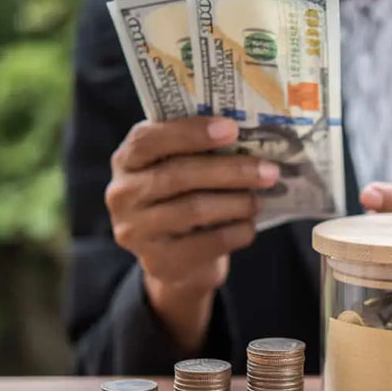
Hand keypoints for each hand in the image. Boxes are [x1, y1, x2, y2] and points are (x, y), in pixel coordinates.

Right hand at [105, 117, 279, 349]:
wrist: (176, 261)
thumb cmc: (183, 200)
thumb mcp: (180, 170)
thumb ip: (198, 151)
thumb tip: (249, 134)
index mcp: (127, 160)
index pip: (148, 139)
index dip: (190, 132)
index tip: (232, 128)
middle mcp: (122, 195)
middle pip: (179, 175)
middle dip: (231, 170)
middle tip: (269, 170)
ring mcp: (136, 231)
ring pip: (195, 209)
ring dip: (237, 202)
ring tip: (259, 200)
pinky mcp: (160, 262)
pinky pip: (207, 243)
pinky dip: (237, 232)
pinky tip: (249, 225)